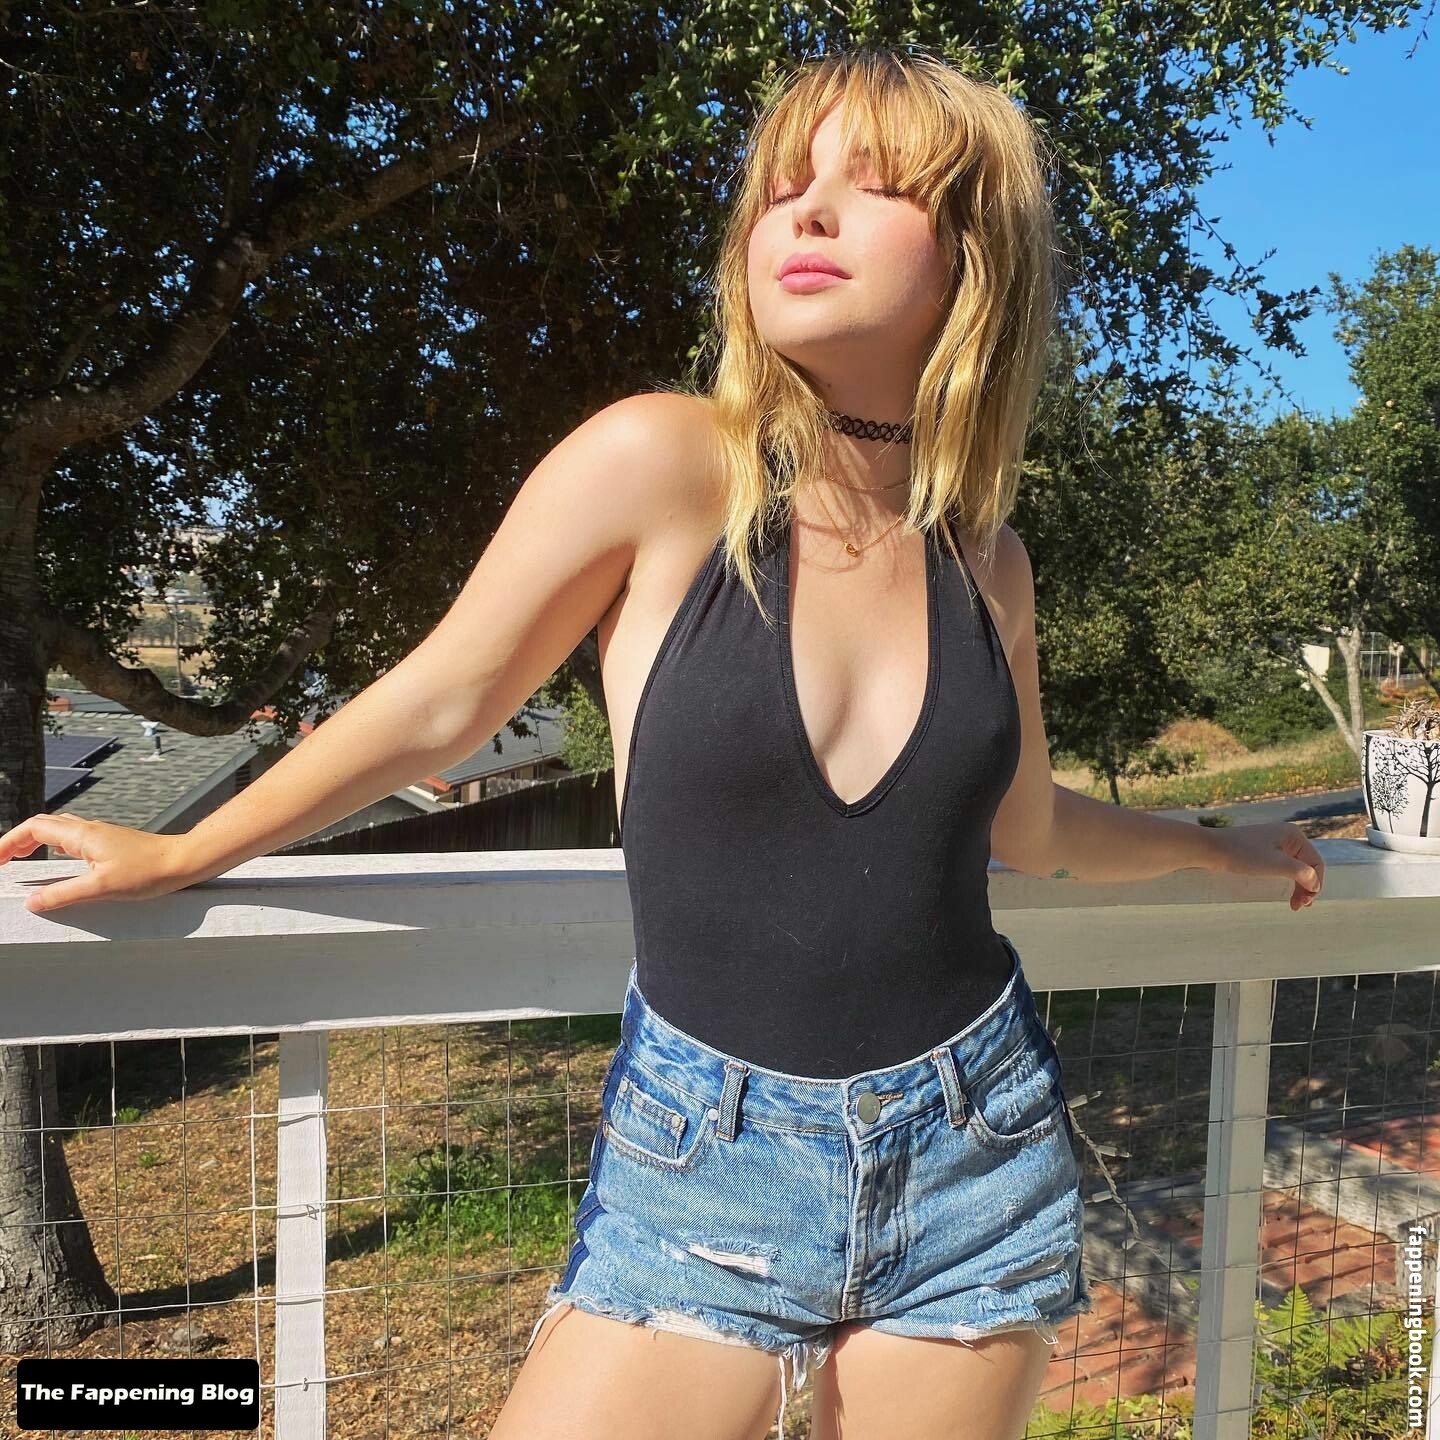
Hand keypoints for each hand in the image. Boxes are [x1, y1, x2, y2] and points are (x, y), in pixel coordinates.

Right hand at [0, 815, 194, 913]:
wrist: (183, 861)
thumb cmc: (148, 872)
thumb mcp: (101, 887)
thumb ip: (64, 893)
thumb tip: (32, 902)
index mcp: (81, 836)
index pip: (33, 829)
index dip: (9, 842)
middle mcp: (88, 830)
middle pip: (42, 826)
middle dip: (17, 840)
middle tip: (2, 862)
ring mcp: (100, 835)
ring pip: (58, 830)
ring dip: (34, 841)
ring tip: (19, 859)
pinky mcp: (110, 844)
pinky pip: (73, 839)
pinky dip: (54, 846)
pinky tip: (57, 860)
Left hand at [1211, 821, 1324, 911]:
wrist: (1210, 849)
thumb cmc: (1242, 854)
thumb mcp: (1275, 865)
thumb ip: (1300, 872)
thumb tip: (1315, 883)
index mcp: (1294, 835)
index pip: (1316, 863)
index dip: (1315, 884)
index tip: (1305, 902)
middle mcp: (1287, 836)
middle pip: (1307, 866)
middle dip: (1306, 887)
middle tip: (1300, 906)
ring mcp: (1274, 843)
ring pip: (1295, 868)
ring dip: (1297, 886)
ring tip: (1295, 904)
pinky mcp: (1262, 851)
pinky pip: (1282, 867)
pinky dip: (1286, 880)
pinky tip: (1284, 892)